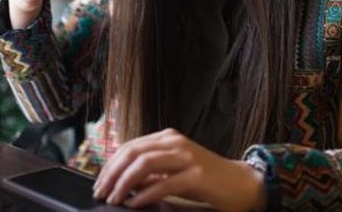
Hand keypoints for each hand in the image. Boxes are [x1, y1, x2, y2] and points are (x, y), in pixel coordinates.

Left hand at [92, 128, 265, 210]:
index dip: (110, 164)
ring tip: (114, 198)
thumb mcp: (174, 170)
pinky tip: (135, 204)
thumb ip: (151, 171)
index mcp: (168, 137)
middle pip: (132, 153)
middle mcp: (175, 142)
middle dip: (112, 174)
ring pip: (144, 164)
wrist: (241, 183)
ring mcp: (186, 157)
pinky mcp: (196, 176)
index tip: (99, 182)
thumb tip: (122, 181)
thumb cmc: (206, 178)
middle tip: (101, 192)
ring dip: (124, 183)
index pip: (130, 146)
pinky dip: (145, 195)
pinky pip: (163, 184)